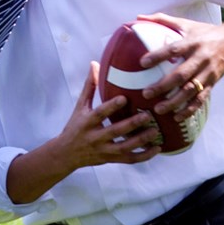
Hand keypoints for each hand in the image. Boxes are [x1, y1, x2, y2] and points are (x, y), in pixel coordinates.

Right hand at [3, 64, 160, 203]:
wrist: (66, 154)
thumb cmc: (75, 127)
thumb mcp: (79, 107)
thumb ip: (89, 86)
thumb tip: (94, 64)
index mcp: (87, 122)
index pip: (99, 114)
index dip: (111, 107)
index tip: (124, 98)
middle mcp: (95, 137)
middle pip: (114, 132)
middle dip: (131, 125)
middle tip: (147, 115)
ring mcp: (104, 150)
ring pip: (124, 148)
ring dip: (141, 141)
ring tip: (156, 131)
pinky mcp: (111, 159)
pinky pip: (129, 160)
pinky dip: (143, 156)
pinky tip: (157, 149)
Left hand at [132, 12, 223, 123]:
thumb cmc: (205, 32)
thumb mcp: (187, 23)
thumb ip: (163, 20)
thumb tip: (138, 17)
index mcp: (192, 42)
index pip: (173, 49)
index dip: (158, 56)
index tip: (142, 63)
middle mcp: (201, 58)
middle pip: (181, 75)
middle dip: (163, 86)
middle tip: (147, 93)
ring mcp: (208, 72)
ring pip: (191, 90)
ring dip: (175, 102)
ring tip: (159, 109)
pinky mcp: (213, 83)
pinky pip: (201, 99)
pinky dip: (189, 109)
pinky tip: (177, 117)